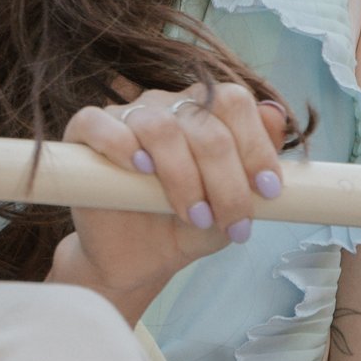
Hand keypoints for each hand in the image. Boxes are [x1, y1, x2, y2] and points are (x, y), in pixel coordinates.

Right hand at [51, 83, 289, 320]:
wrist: (138, 258)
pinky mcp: (84, 133)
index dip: (255, 144)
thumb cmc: (187, 225)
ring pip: (158, 126)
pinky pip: (98, 123)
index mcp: (204, 112)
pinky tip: (139, 172)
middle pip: (202, 122)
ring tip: (191, 213)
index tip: (267, 191)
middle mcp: (165, 106)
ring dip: (182, 176)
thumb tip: (275, 113)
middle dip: (224, 179)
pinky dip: (120, 145)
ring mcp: (125, 116)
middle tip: (228, 222)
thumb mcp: (234, 205)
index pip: (233, 102)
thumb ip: (255, 163)